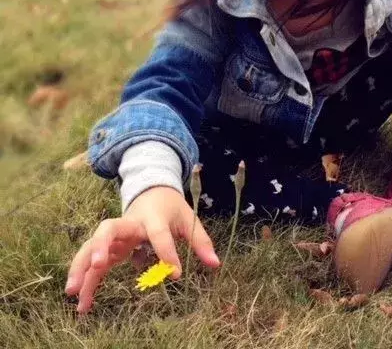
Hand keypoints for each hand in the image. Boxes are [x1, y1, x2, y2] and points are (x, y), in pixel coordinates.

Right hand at [64, 186, 219, 313]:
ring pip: (93, 245)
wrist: (152, 190)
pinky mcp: (110, 246)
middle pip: (109, 228)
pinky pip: (94, 262)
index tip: (176, 274)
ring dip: (81, 266)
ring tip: (73, 293)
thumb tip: (215, 264)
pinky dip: (86, 280)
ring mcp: (116, 234)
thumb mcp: (189, 219)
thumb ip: (200, 242)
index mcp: (154, 217)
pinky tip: (82, 304)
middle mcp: (130, 224)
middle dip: (102, 244)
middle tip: (99, 265)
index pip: (159, 233)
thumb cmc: (171, 208)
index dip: (167, 252)